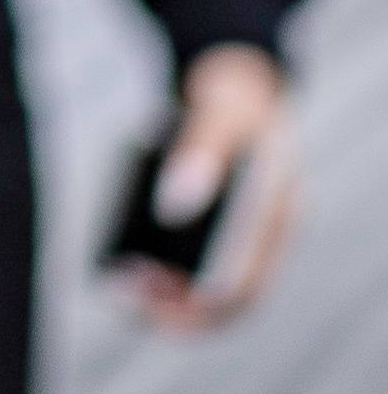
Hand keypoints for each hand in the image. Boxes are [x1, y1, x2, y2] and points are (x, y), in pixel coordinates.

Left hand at [129, 42, 296, 329]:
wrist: (239, 82)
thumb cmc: (232, 97)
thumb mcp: (220, 112)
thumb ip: (200, 149)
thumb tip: (172, 206)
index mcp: (277, 220)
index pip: (244, 290)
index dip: (197, 311)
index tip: (146, 304)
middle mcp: (263, 238)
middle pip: (222, 302)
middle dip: (172, 309)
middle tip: (120, 294)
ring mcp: (239, 237)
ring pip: (203, 290)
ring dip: (162, 297)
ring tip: (116, 283)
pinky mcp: (212, 228)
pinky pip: (188, 265)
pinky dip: (157, 271)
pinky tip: (120, 262)